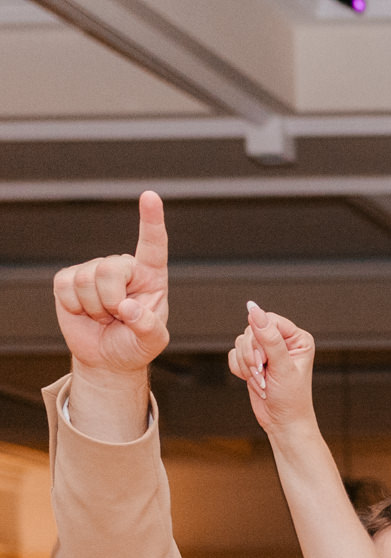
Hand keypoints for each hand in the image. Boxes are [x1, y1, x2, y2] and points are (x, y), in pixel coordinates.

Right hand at [54, 190, 170, 375]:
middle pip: (109, 268)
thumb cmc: (134, 345)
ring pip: (86, 278)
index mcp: (151, 277)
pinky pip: (64, 286)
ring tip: (103, 317)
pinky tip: (84, 313)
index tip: (150, 196)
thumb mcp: (152, 342)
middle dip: (110, 300)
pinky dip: (73, 306)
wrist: (107, 357)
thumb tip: (128, 307)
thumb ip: (148, 326)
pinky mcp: (69, 278)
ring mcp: (94, 270)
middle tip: (116, 317)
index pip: (153, 245)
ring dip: (93, 308)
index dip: (151, 221)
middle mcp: (123, 268)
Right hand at [226, 302, 319, 439]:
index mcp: (297, 338)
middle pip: (251, 331)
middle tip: (264, 374)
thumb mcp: (282, 366)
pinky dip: (240, 370)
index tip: (265, 360)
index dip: (260, 339)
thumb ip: (269, 338)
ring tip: (262, 381)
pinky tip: (255, 381)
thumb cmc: (291, 398)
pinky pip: (233, 355)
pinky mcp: (253, 360)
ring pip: (240, 343)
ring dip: (247, 366)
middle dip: (252, 356)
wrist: (283, 422)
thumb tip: (254, 310)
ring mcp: (266, 351)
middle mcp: (282, 341)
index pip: (268, 320)